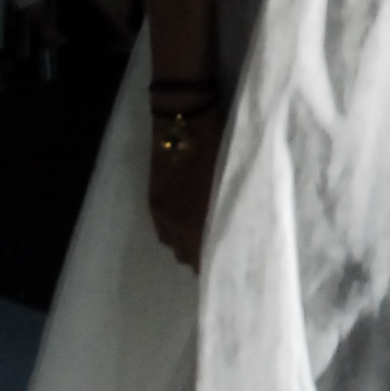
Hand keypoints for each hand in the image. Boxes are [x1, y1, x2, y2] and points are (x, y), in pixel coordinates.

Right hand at [147, 105, 222, 271]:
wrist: (183, 121)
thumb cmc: (217, 149)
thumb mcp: (230, 182)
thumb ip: (229, 212)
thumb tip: (236, 232)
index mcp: (199, 220)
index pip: (204, 260)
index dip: (214, 267)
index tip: (228, 269)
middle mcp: (177, 223)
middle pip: (188, 257)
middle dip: (201, 258)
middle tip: (218, 252)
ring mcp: (162, 213)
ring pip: (174, 246)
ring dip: (187, 246)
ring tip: (201, 238)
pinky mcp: (154, 202)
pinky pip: (162, 232)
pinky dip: (174, 233)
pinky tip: (184, 224)